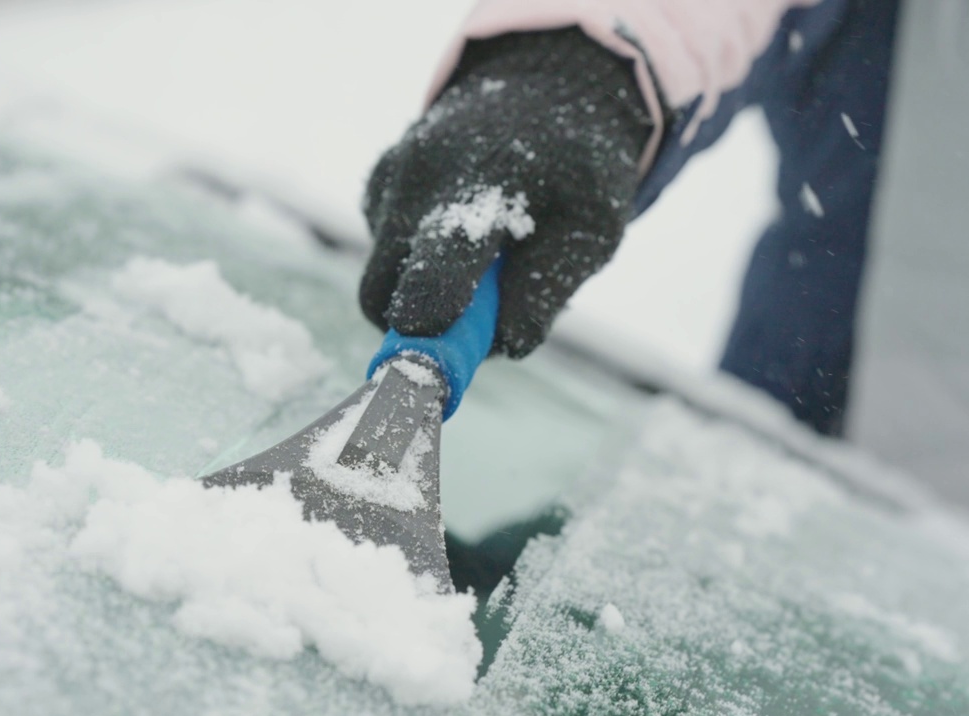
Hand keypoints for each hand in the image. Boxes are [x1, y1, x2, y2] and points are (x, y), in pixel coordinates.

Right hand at [360, 28, 652, 356]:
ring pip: (382, 278)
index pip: (438, 267)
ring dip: (425, 293)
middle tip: (478, 330)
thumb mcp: (593, 230)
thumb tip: (499, 348)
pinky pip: (384, 253)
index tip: (430, 374)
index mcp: (481, 181)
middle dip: (422, 328)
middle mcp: (418, 175)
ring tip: (484, 264)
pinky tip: (462, 233)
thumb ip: (546, 292)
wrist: (544, 88)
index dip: (429, 331)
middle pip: (385, 292)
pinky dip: (418, 264)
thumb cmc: (576, 169)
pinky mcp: (375, 183)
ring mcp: (388, 176)